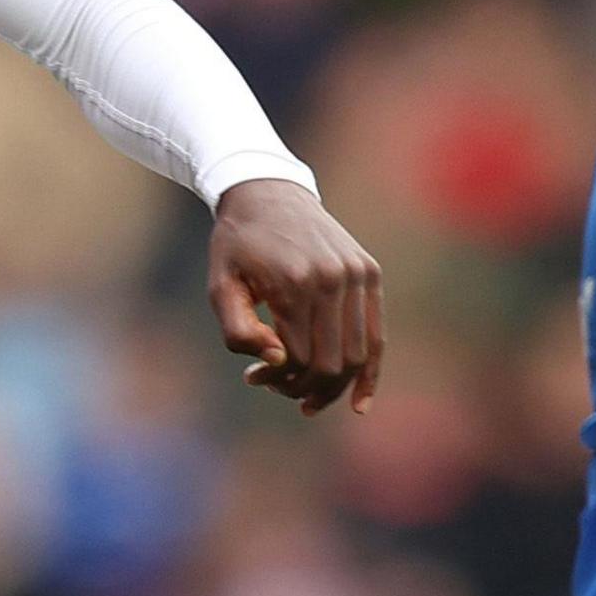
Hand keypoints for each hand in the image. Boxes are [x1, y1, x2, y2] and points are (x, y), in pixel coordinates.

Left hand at [207, 178, 382, 416]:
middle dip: (303, 388)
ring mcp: (356, 275)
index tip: (253, 377)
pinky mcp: (369, 273)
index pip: (296, 358)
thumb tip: (276, 362)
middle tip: (278, 389)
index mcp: (292, 282)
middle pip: (330, 363)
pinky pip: (376, 336)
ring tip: (306, 397)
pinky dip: (369, 373)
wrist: (268, 191)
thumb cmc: (238, 244)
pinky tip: (358, 404)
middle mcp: (332, 278)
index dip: (276, 379)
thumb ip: (238, 330)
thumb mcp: (220, 285)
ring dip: (332, 388)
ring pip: (356, 355)